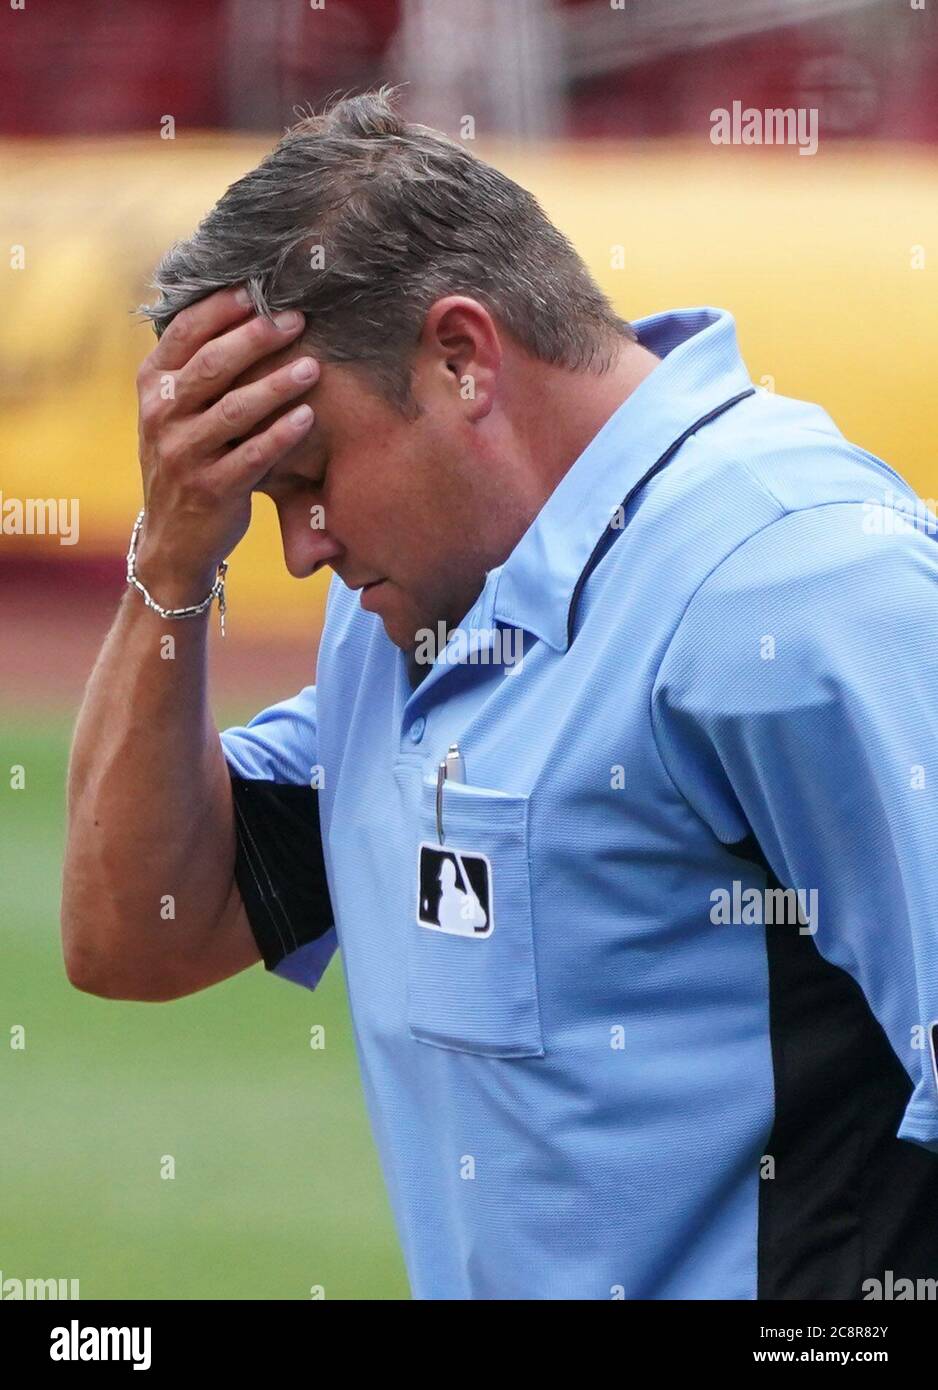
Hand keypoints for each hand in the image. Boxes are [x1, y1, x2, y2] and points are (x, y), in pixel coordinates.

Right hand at [134, 286, 318, 605]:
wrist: (173, 538)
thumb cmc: (189, 460)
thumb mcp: (176, 412)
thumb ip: (197, 369)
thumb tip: (247, 308)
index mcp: (152, 386)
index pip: (183, 333)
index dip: (221, 309)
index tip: (258, 289)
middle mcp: (160, 416)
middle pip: (212, 365)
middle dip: (257, 338)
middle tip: (296, 320)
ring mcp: (182, 454)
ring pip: (234, 410)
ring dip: (277, 385)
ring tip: (313, 367)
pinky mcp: (210, 489)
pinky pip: (251, 456)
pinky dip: (281, 435)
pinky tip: (308, 417)